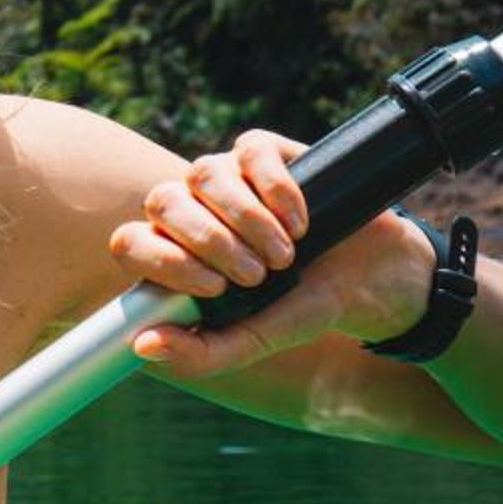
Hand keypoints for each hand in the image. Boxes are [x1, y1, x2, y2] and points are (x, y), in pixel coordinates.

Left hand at [108, 130, 434, 377]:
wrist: (372, 282)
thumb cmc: (303, 308)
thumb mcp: (257, 339)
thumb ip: (203, 352)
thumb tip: (142, 346)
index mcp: (177, 253)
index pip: (130, 241)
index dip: (163, 260)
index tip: (215, 288)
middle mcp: (194, 210)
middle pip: (163, 201)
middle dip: (210, 241)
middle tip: (257, 275)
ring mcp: (228, 178)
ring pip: (204, 172)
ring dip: (246, 218)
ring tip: (286, 254)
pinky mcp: (267, 154)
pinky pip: (249, 151)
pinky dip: (275, 188)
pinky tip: (301, 221)